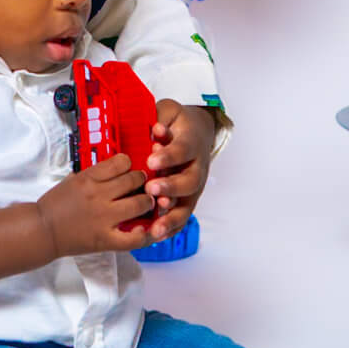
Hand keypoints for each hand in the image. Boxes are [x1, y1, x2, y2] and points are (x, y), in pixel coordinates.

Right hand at [38, 153, 157, 259]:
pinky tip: (146, 228)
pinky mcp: (105, 240)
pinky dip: (145, 233)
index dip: (129, 163)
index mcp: (88, 179)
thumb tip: (117, 169)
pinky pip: (134, 238)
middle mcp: (98, 196)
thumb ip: (94, 175)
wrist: (43, 231)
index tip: (129, 167)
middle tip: (142, 183)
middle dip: (141, 180)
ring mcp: (103, 219)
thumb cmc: (55, 205)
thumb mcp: (73, 180)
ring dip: (148, 201)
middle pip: (134, 180)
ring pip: (140, 204)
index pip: (121, 162)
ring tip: (146, 202)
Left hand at [143, 102, 220, 237]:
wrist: (196, 132)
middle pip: (189, 182)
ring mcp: (193, 186)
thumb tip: (155, 128)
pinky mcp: (187, 199)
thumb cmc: (177, 123)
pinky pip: (182, 217)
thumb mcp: (169, 111)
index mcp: (191, 144)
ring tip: (156, 227)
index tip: (152, 158)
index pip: (183, 150)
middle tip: (151, 190)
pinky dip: (171, 229)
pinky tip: (156, 237)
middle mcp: (196, 168)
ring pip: (188, 205)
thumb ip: (161, 116)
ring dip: (172, 217)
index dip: (169, 155)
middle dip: (171, 187)